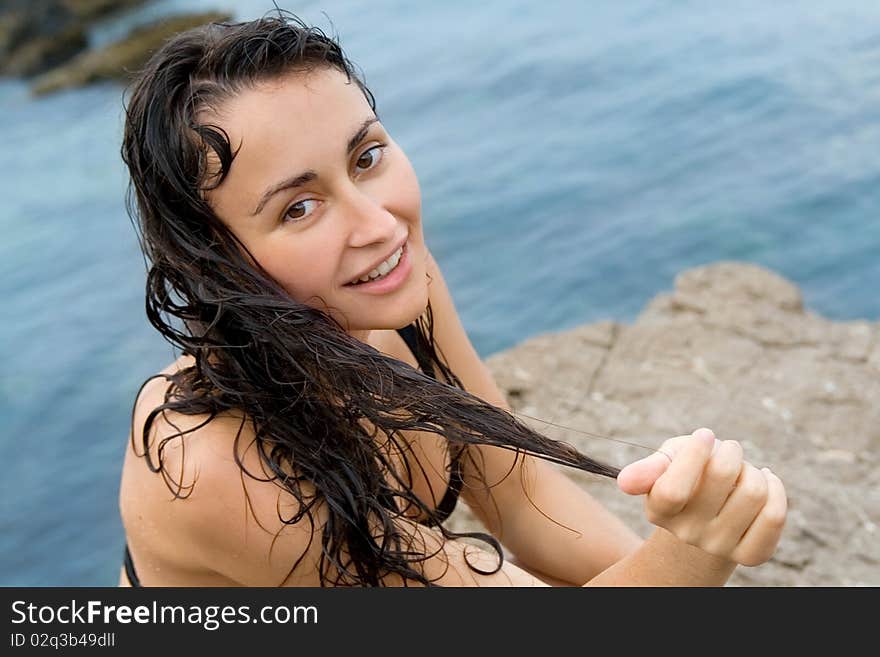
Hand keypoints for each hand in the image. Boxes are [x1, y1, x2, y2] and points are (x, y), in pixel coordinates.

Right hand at [617, 428, 786, 566]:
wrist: (705, 518)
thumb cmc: (683, 476)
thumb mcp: (665, 464)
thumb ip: (647, 469)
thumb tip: (625, 482)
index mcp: (659, 510)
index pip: (673, 488)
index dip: (694, 454)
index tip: (704, 435)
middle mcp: (686, 533)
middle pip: (723, 475)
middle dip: (730, 450)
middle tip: (726, 450)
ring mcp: (719, 547)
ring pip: (754, 492)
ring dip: (752, 469)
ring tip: (741, 472)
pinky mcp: (751, 555)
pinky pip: (774, 515)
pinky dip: (775, 488)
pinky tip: (765, 481)